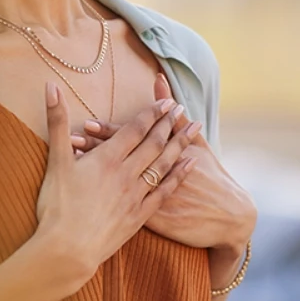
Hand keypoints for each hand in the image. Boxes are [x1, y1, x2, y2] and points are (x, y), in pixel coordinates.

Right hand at [33, 80, 199, 290]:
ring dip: (180, 144)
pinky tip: (190, 165)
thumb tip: (50, 86)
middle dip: (169, 124)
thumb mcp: (55, 160)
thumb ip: (57, 121)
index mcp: (107, 158)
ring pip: (164, 164)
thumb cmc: (57, 206)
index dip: (151, 114)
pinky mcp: (139, 216)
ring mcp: (135, 196)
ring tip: (194, 129)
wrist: (67, 251)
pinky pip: (165, 191)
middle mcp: (126, 174)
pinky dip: (179, 175)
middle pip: (154, 144)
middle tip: (183, 109)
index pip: (134, 130)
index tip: (166, 101)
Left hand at [70, 73, 256, 252]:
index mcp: (164, 155)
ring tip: (72, 163)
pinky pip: (121, 208)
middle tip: (71, 139)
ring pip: (115, 183)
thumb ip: (173, 115)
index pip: (131, 140)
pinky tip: (83, 195)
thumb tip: (159, 80)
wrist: (228, 217)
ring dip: (93, 173)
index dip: (109, 132)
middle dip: (94, 150)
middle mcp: (154, 175)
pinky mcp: (150, 220)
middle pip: (120, 160)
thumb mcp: (196, 144)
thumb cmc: (211, 177)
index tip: (87, 123)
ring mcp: (151, 199)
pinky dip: (103, 199)